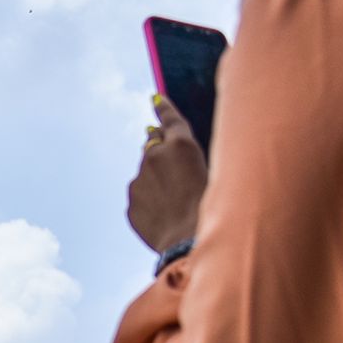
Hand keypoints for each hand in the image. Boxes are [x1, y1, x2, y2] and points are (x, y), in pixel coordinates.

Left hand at [127, 94, 208, 253]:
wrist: (188, 243)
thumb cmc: (210, 208)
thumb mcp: (211, 172)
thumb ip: (186, 156)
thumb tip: (163, 146)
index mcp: (180, 145)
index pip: (169, 119)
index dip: (163, 108)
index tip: (155, 99)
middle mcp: (154, 156)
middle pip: (153, 145)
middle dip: (160, 150)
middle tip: (172, 166)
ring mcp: (139, 179)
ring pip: (146, 174)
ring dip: (157, 181)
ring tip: (177, 204)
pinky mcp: (130, 201)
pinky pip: (140, 197)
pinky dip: (150, 202)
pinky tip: (167, 217)